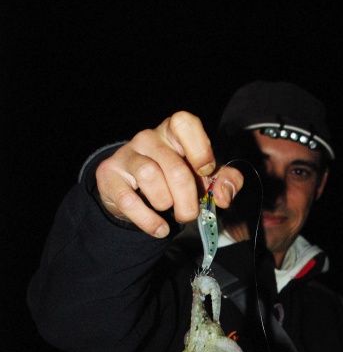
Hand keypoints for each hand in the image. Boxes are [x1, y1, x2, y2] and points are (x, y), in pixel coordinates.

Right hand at [95, 112, 243, 237]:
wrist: (132, 195)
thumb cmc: (172, 181)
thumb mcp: (202, 179)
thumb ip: (224, 182)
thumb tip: (224, 196)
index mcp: (173, 133)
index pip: (185, 122)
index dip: (200, 149)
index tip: (205, 172)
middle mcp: (148, 138)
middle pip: (174, 166)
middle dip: (187, 199)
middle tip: (188, 213)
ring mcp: (127, 155)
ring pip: (150, 176)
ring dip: (165, 203)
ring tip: (167, 211)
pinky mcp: (109, 175)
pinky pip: (129, 201)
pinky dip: (149, 221)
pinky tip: (159, 228)